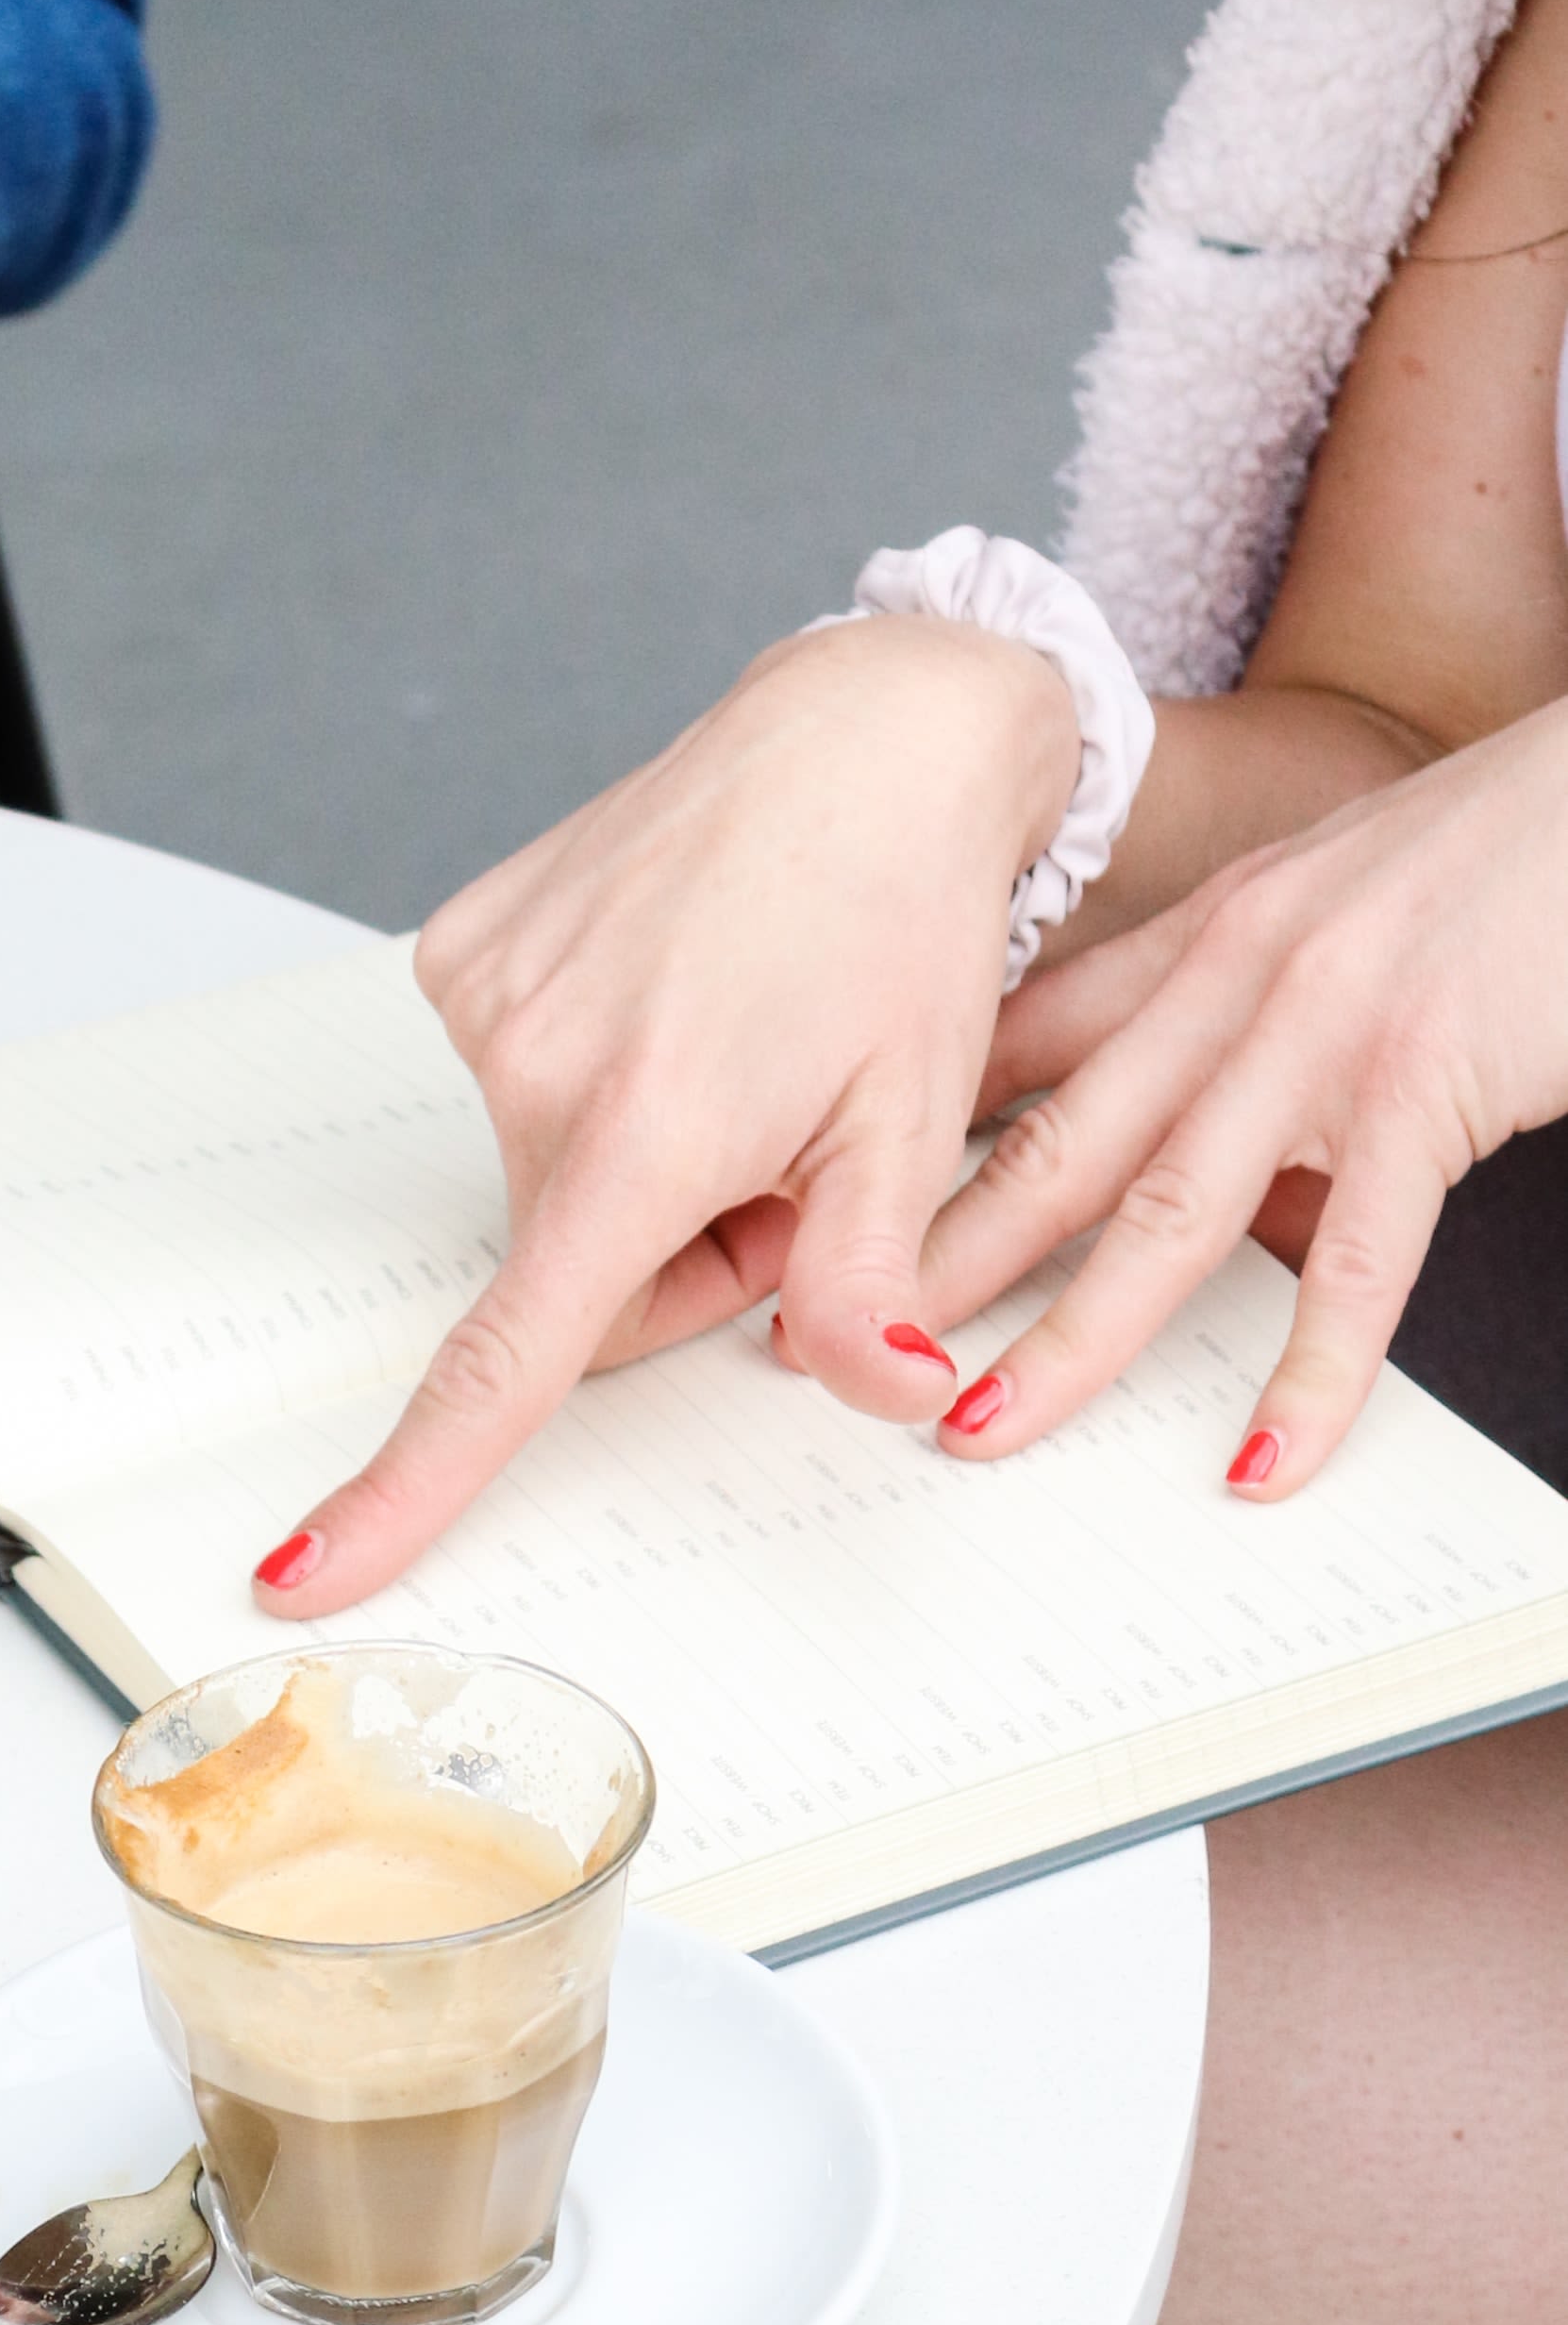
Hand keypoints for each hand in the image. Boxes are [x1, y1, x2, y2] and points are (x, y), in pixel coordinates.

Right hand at [246, 618, 1076, 1614]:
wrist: (866, 732)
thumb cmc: (901, 915)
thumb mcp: (911, 1125)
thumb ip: (872, 1285)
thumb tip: (888, 1391)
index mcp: (643, 1136)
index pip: (503, 1363)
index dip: (401, 1488)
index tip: (303, 1569)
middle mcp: (534, 1068)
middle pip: (573, 1274)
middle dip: (674, 1252)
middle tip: (784, 1151)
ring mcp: (483, 1001)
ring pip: (551, 1181)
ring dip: (639, 1158)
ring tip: (741, 1042)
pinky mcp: (462, 949)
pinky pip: (522, 1080)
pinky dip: (596, 1069)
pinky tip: (675, 985)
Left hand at [912, 697, 1567, 1496]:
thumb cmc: (1500, 861)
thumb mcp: (1325, 910)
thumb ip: (1226, 1002)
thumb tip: (1145, 1104)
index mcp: (1205, 941)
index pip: (1021, 1054)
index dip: (913, 1148)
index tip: (824, 1227)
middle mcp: (1237, 981)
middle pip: (1053, 1149)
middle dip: (935, 1266)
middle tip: (841, 1357)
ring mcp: (1324, 1037)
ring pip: (1163, 1216)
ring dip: (1066, 1339)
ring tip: (981, 1428)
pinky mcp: (1427, 1087)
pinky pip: (1356, 1264)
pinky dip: (1308, 1379)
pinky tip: (1261, 1463)